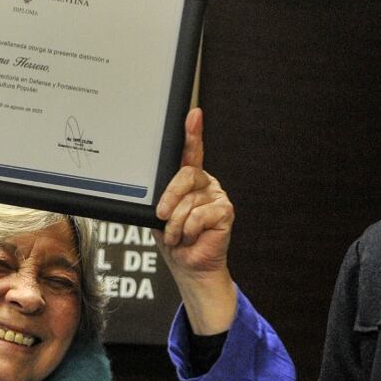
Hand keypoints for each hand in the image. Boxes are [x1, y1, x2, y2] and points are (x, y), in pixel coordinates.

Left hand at [154, 108, 237, 333]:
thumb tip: (154, 193)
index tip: (193, 115)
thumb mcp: (160, 214)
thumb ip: (161, 197)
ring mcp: (217, 196)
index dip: (193, 132)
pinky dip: (189, 231)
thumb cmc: (172, 239)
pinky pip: (200, 215)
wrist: (188, 265)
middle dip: (169, 198)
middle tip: (162, 216)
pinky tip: (192, 238)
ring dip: (177, 225)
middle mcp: (205, 183)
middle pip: (186, 175)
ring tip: (179, 236)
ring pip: (189, 201)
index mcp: (188, 180)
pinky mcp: (225, 211)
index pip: (191, 151)